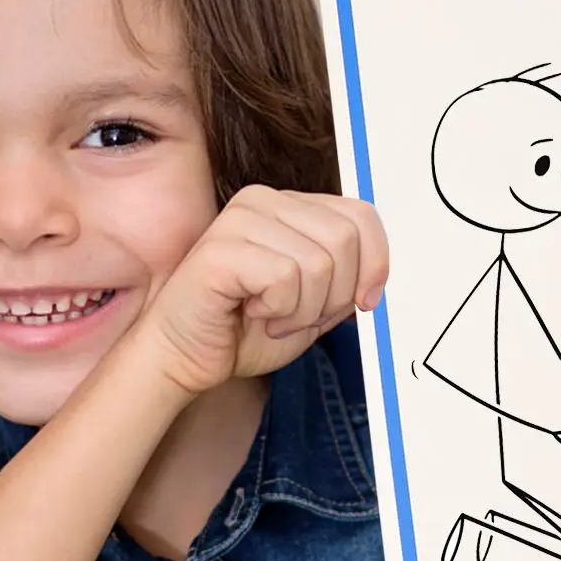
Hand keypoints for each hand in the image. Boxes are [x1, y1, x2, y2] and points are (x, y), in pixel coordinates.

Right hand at [135, 186, 388, 394]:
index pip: (361, 215)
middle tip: (301, 316)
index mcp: (290, 206)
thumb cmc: (243, 332)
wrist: (184, 358)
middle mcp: (264, 201)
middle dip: (336, 294)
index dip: (375, 265)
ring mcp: (240, 220)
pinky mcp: (221, 249)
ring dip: (304, 309)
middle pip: (345, 239)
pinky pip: (284, 277)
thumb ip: (347, 281)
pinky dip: (280, 310)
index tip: (363, 302)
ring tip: (273, 316)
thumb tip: (376, 276)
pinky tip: (252, 313)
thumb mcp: (315, 305)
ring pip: (319, 262)